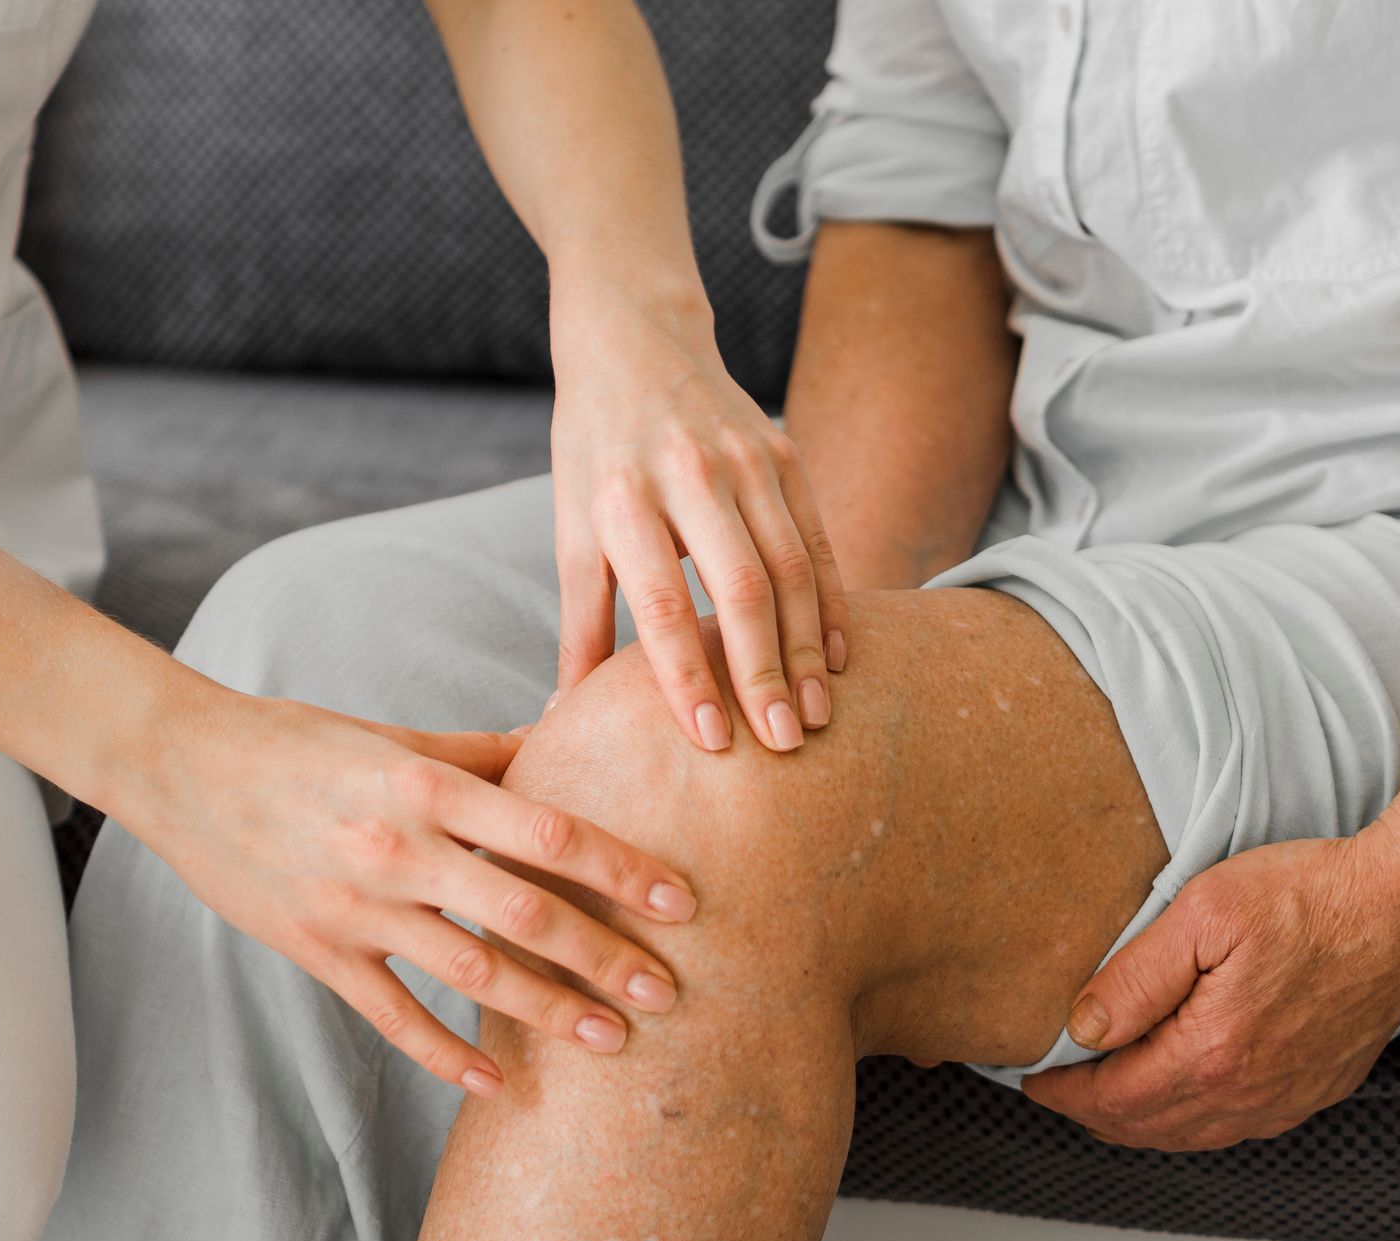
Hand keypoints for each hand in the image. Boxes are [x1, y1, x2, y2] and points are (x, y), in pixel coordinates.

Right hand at [124, 686, 698, 1095]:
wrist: (180, 766)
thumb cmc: (297, 743)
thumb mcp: (395, 739)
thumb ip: (484, 754)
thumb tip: (566, 736)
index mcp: (426, 787)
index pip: (547, 833)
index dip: (620, 870)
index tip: (680, 902)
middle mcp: (398, 850)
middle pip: (525, 915)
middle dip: (604, 958)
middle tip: (669, 993)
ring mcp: (356, 908)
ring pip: (471, 975)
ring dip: (547, 1013)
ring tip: (611, 1042)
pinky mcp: (318, 951)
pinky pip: (393, 1017)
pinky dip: (447, 1056)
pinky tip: (498, 1083)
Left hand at [548, 282, 847, 751]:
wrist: (636, 338)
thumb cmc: (595, 449)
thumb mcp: (572, 526)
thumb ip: (579, 622)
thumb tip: (562, 715)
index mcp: (622, 500)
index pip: (661, 603)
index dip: (687, 675)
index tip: (711, 741)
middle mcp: (688, 476)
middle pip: (740, 589)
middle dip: (764, 673)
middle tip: (783, 744)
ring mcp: (745, 460)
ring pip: (790, 568)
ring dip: (806, 649)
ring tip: (815, 716)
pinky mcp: (785, 453)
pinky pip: (818, 540)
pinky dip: (831, 602)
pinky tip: (837, 657)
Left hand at [1021, 828, 1399, 1150]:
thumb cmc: (1312, 897)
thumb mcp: (1203, 915)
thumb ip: (1135, 979)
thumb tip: (1082, 1030)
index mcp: (1212, 1055)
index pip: (1114, 1097)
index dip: (1064, 1092)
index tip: (1031, 1080)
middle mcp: (1253, 1093)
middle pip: (1149, 1127)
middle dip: (1094, 1114)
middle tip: (1057, 1091)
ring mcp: (1291, 1097)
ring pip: (1195, 1134)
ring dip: (1142, 1123)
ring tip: (1105, 1099)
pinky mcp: (1319, 1086)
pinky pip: (1240, 1124)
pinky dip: (1193, 1121)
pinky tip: (1180, 1096)